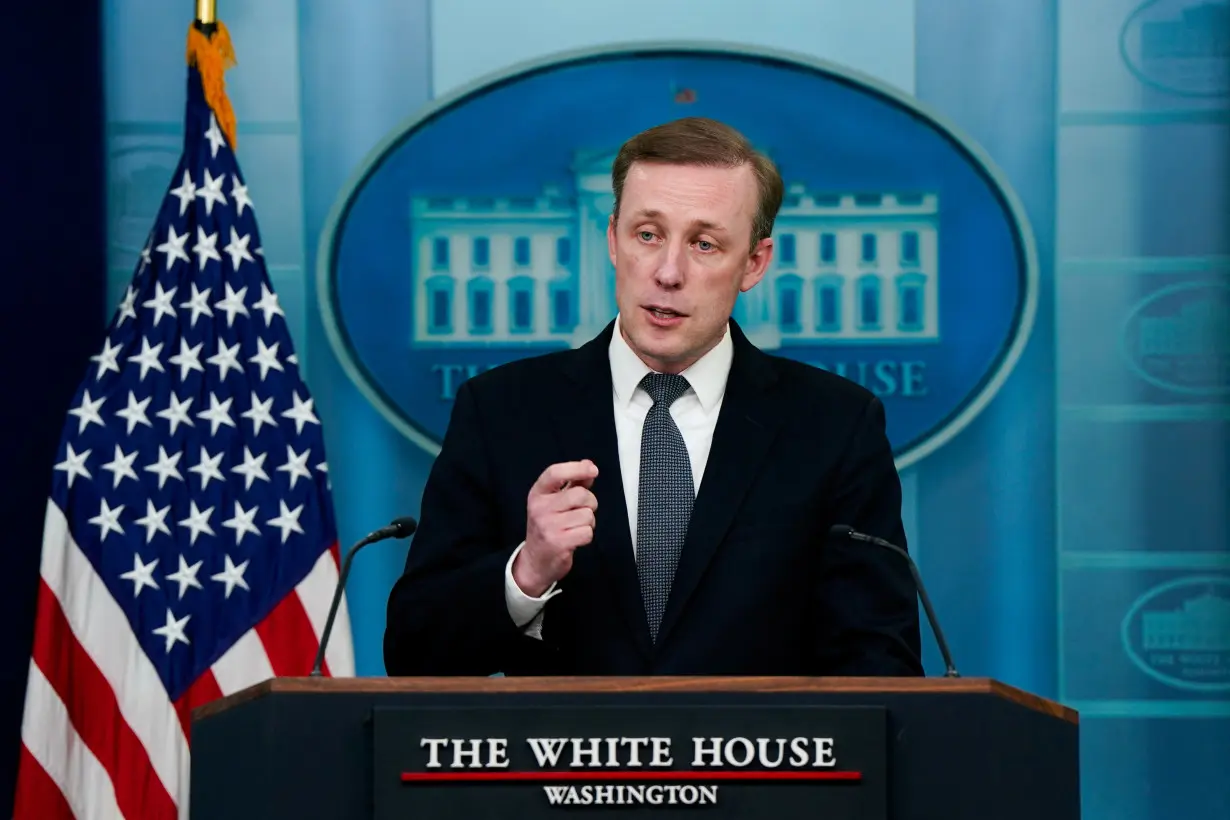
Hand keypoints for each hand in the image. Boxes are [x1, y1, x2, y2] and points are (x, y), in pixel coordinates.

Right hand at [513, 460, 598, 596]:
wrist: (535, 561)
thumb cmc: (548, 527)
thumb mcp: (554, 502)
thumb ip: (572, 482)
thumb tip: (588, 465)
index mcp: (538, 494)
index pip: (555, 473)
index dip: (576, 468)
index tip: (592, 469)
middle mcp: (540, 508)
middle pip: (580, 494)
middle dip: (590, 502)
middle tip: (582, 510)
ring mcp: (548, 526)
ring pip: (587, 515)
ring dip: (588, 522)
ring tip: (575, 527)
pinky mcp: (558, 543)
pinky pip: (587, 532)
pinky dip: (586, 535)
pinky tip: (575, 538)